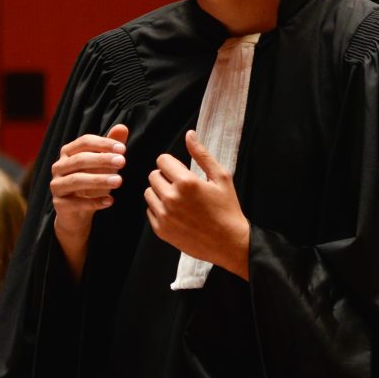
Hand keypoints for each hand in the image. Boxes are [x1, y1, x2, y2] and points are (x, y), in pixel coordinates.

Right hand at [50, 123, 128, 277]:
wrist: (77, 212)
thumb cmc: (91, 183)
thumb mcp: (103, 164)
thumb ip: (110, 146)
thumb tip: (122, 127)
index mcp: (68, 152)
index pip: (84, 142)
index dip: (103, 144)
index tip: (123, 150)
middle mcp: (59, 167)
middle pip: (79, 160)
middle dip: (102, 160)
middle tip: (123, 162)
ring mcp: (57, 186)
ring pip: (76, 180)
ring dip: (98, 180)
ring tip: (119, 181)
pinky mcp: (59, 204)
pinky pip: (75, 202)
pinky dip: (94, 202)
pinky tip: (110, 201)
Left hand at [145, 130, 249, 278]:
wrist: (229, 243)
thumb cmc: (227, 209)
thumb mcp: (221, 178)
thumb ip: (202, 154)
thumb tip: (189, 134)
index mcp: (186, 182)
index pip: (162, 160)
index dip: (172, 164)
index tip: (181, 171)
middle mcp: (171, 198)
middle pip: (153, 175)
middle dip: (165, 177)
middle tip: (181, 186)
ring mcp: (164, 215)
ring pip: (149, 193)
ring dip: (160, 192)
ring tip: (178, 199)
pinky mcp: (160, 230)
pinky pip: (150, 210)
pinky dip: (159, 209)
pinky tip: (176, 213)